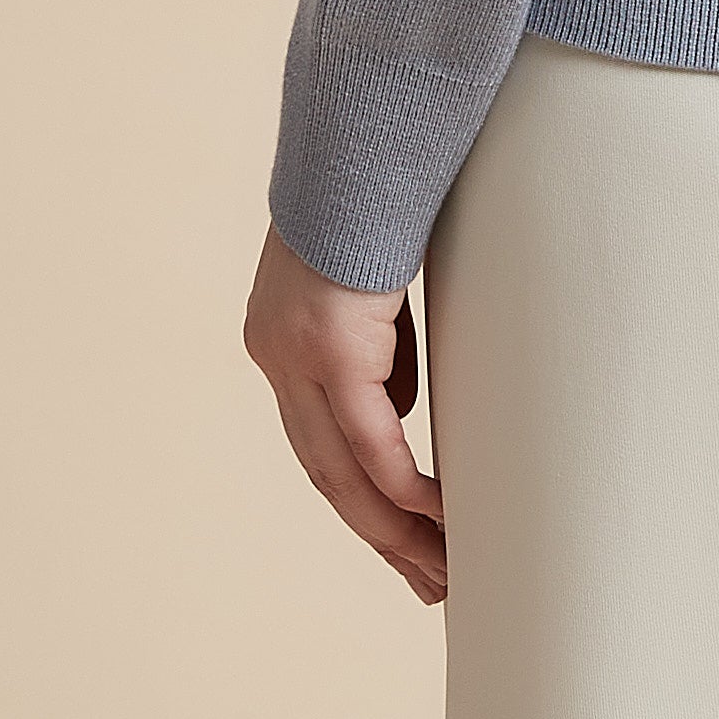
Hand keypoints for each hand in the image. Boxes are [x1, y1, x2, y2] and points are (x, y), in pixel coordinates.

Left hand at [243, 222, 446, 604]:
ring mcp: (295, 355)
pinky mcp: (328, 349)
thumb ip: (382, 346)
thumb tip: (402, 402)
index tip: (404, 540)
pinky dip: (403, 487)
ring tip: (441, 572)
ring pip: (343, 474)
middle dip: (381, 537)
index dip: (362, 498)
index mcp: (282, 342)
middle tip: (430, 584)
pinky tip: (439, 518)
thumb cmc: (382, 195)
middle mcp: (276, 356)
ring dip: (395, 531)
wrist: (364, 134)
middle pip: (327, 475)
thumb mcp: (379, 285)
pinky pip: (369, 442)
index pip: (320, 443)